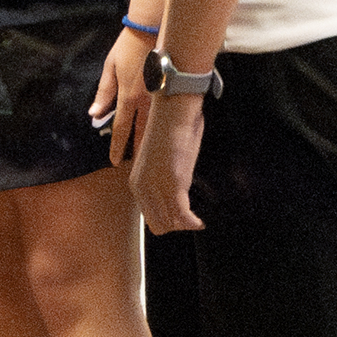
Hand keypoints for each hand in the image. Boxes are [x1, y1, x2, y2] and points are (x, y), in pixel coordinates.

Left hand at [93, 27, 153, 164]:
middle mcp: (145, 102)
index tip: (114, 162)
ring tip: (149, 159)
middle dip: (137, 152)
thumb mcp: (109, 67)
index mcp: (128, 96)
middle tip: (136, 169)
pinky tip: (164, 136)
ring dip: (151, 143)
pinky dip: (163, 128)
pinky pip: (165, 115)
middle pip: (141, 134)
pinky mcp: (171, 92)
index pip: (121, 129)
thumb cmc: (128, 47)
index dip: (117, 146)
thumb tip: (94, 114)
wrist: (153, 30)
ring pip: (156, 128)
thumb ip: (103, 92)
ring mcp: (161, 98)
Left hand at [131, 92, 205, 231]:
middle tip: (191, 218)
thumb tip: (172, 196)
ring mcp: (157, 186)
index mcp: (136, 182)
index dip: (168, 220)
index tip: (181, 218)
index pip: (150, 216)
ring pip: (171, 223)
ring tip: (196, 221)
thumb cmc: (170, 132)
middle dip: (176, 225)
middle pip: (158, 224)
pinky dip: (193, 222)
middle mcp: (142, 187)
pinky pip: (183, 215)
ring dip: (185, 224)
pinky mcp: (174, 184)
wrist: (173, 111)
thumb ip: (160, 181)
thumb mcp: (158, 162)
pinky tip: (200, 221)